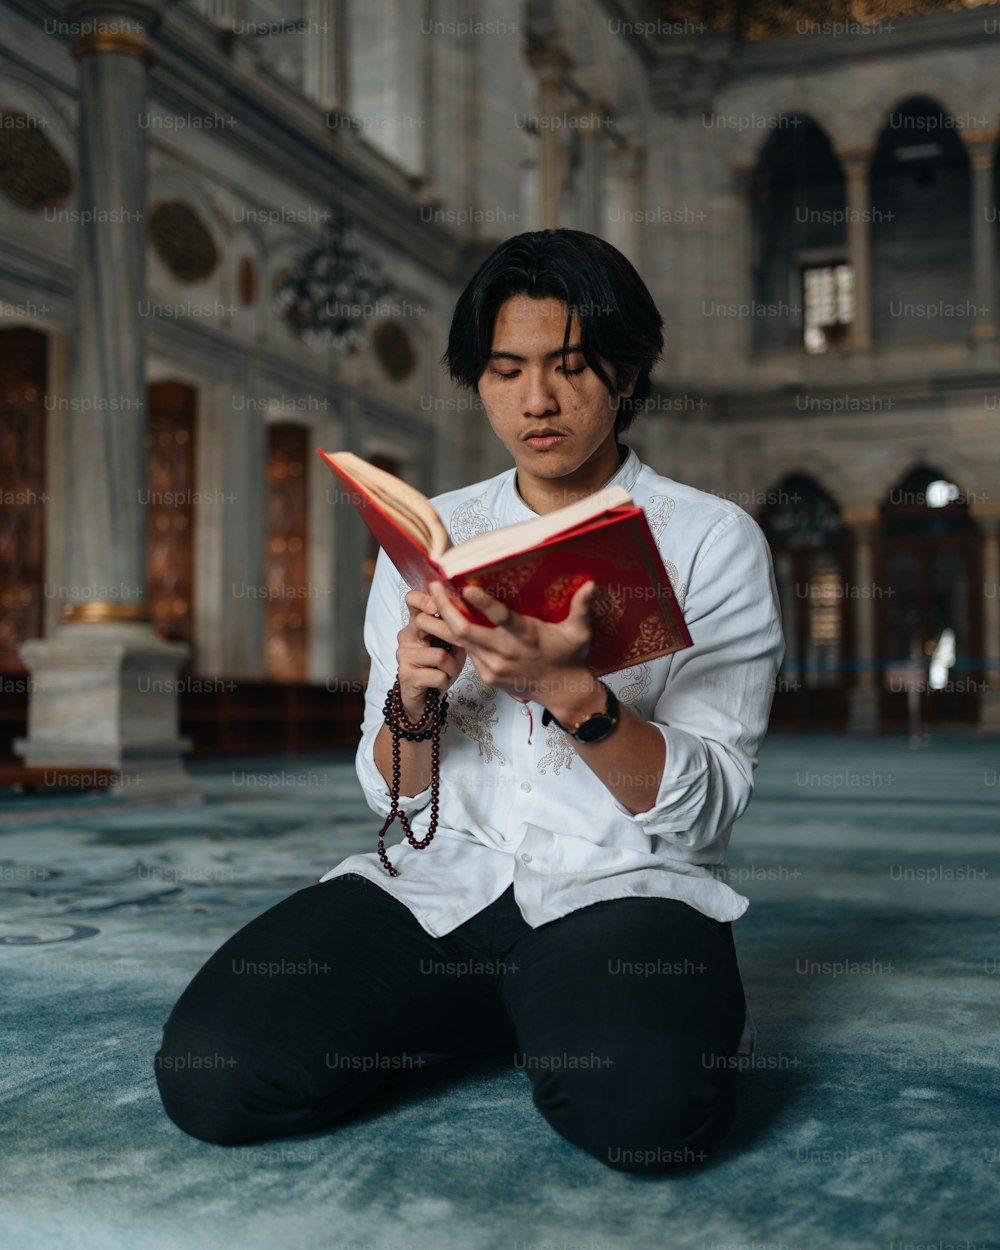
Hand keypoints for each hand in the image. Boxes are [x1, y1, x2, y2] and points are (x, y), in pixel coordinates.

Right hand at [395, 588, 467, 719]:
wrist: (425, 700)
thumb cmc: (441, 668)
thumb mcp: (452, 644)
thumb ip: (455, 627)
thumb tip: (474, 611)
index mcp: (416, 624)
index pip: (412, 599)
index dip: (425, 598)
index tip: (439, 604)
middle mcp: (406, 636)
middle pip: (424, 622)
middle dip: (451, 635)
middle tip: (462, 645)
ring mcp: (403, 656)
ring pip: (438, 654)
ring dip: (452, 666)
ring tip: (448, 671)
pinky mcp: (406, 676)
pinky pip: (437, 675)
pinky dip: (445, 680)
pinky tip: (440, 682)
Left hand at [426, 578, 596, 704]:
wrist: (562, 692)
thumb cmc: (569, 657)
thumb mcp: (579, 633)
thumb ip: (582, 608)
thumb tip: (592, 583)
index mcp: (526, 638)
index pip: (501, 619)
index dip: (483, 603)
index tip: (466, 587)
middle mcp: (505, 652)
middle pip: (465, 630)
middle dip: (445, 607)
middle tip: (433, 586)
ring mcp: (493, 666)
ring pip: (461, 641)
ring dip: (445, 620)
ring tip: (433, 597)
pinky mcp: (487, 675)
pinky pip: (467, 652)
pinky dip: (456, 636)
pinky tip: (446, 620)